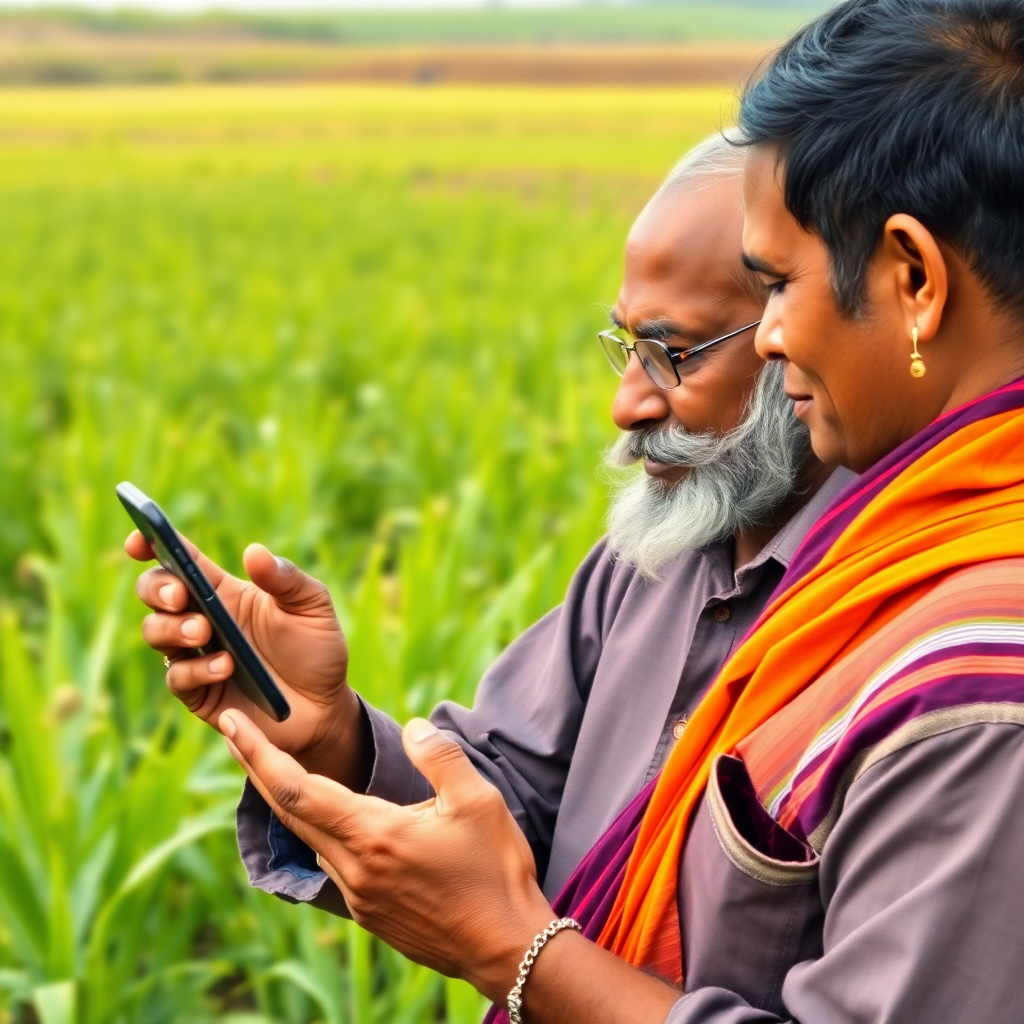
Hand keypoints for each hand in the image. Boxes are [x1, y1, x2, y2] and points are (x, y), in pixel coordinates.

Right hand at [126, 532, 367, 785]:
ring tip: (204, 632)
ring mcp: (197, 655)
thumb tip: (254, 552)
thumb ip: (286, 579)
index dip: (152, 543)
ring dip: (173, 628)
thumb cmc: (317, 648)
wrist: (325, 705)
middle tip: (180, 595)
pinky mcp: (199, 692)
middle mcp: (203, 618)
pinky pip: (178, 677)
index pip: (180, 560)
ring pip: (156, 632)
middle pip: (155, 592)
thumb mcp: (313, 606)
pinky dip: (197, 669)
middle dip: (157, 589)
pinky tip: (225, 666)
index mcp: (225, 590)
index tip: (139, 540)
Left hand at [219, 709, 554, 1002]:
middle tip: (235, 733)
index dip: (258, 754)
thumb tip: (413, 725)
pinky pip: (332, 864)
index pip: (296, 789)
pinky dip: (318, 832)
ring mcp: (358, 898)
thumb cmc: (495, 871)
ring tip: (276, 768)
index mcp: (374, 835)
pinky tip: (331, 819)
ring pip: (309, 840)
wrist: (507, 948)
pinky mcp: (369, 915)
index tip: (232, 724)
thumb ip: (439, 756)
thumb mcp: (478, 800)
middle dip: (256, 769)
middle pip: (287, 812)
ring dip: (287, 802)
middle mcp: (354, 869)